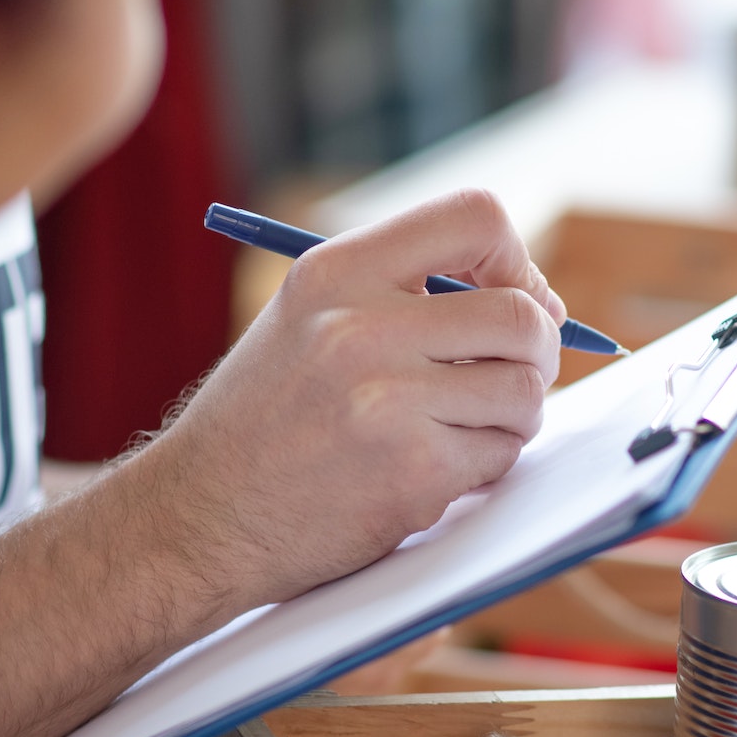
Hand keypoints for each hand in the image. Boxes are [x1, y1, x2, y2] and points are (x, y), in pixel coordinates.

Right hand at [155, 190, 564, 613]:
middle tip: (517, 376)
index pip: (476, 217)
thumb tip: (535, 300)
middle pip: (521, 315)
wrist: (198, 518)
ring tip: (465, 429)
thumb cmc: (264, 420)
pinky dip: (484, 467)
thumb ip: (402, 292)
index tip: (515, 298)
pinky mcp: (410, 473)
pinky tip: (431, 471)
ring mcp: (387, 403)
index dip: (517, 260)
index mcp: (337, 272)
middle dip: (538, 350)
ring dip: (514, 416)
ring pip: (523, 391)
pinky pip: (500, 455)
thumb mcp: (308, 318)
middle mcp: (360, 327)